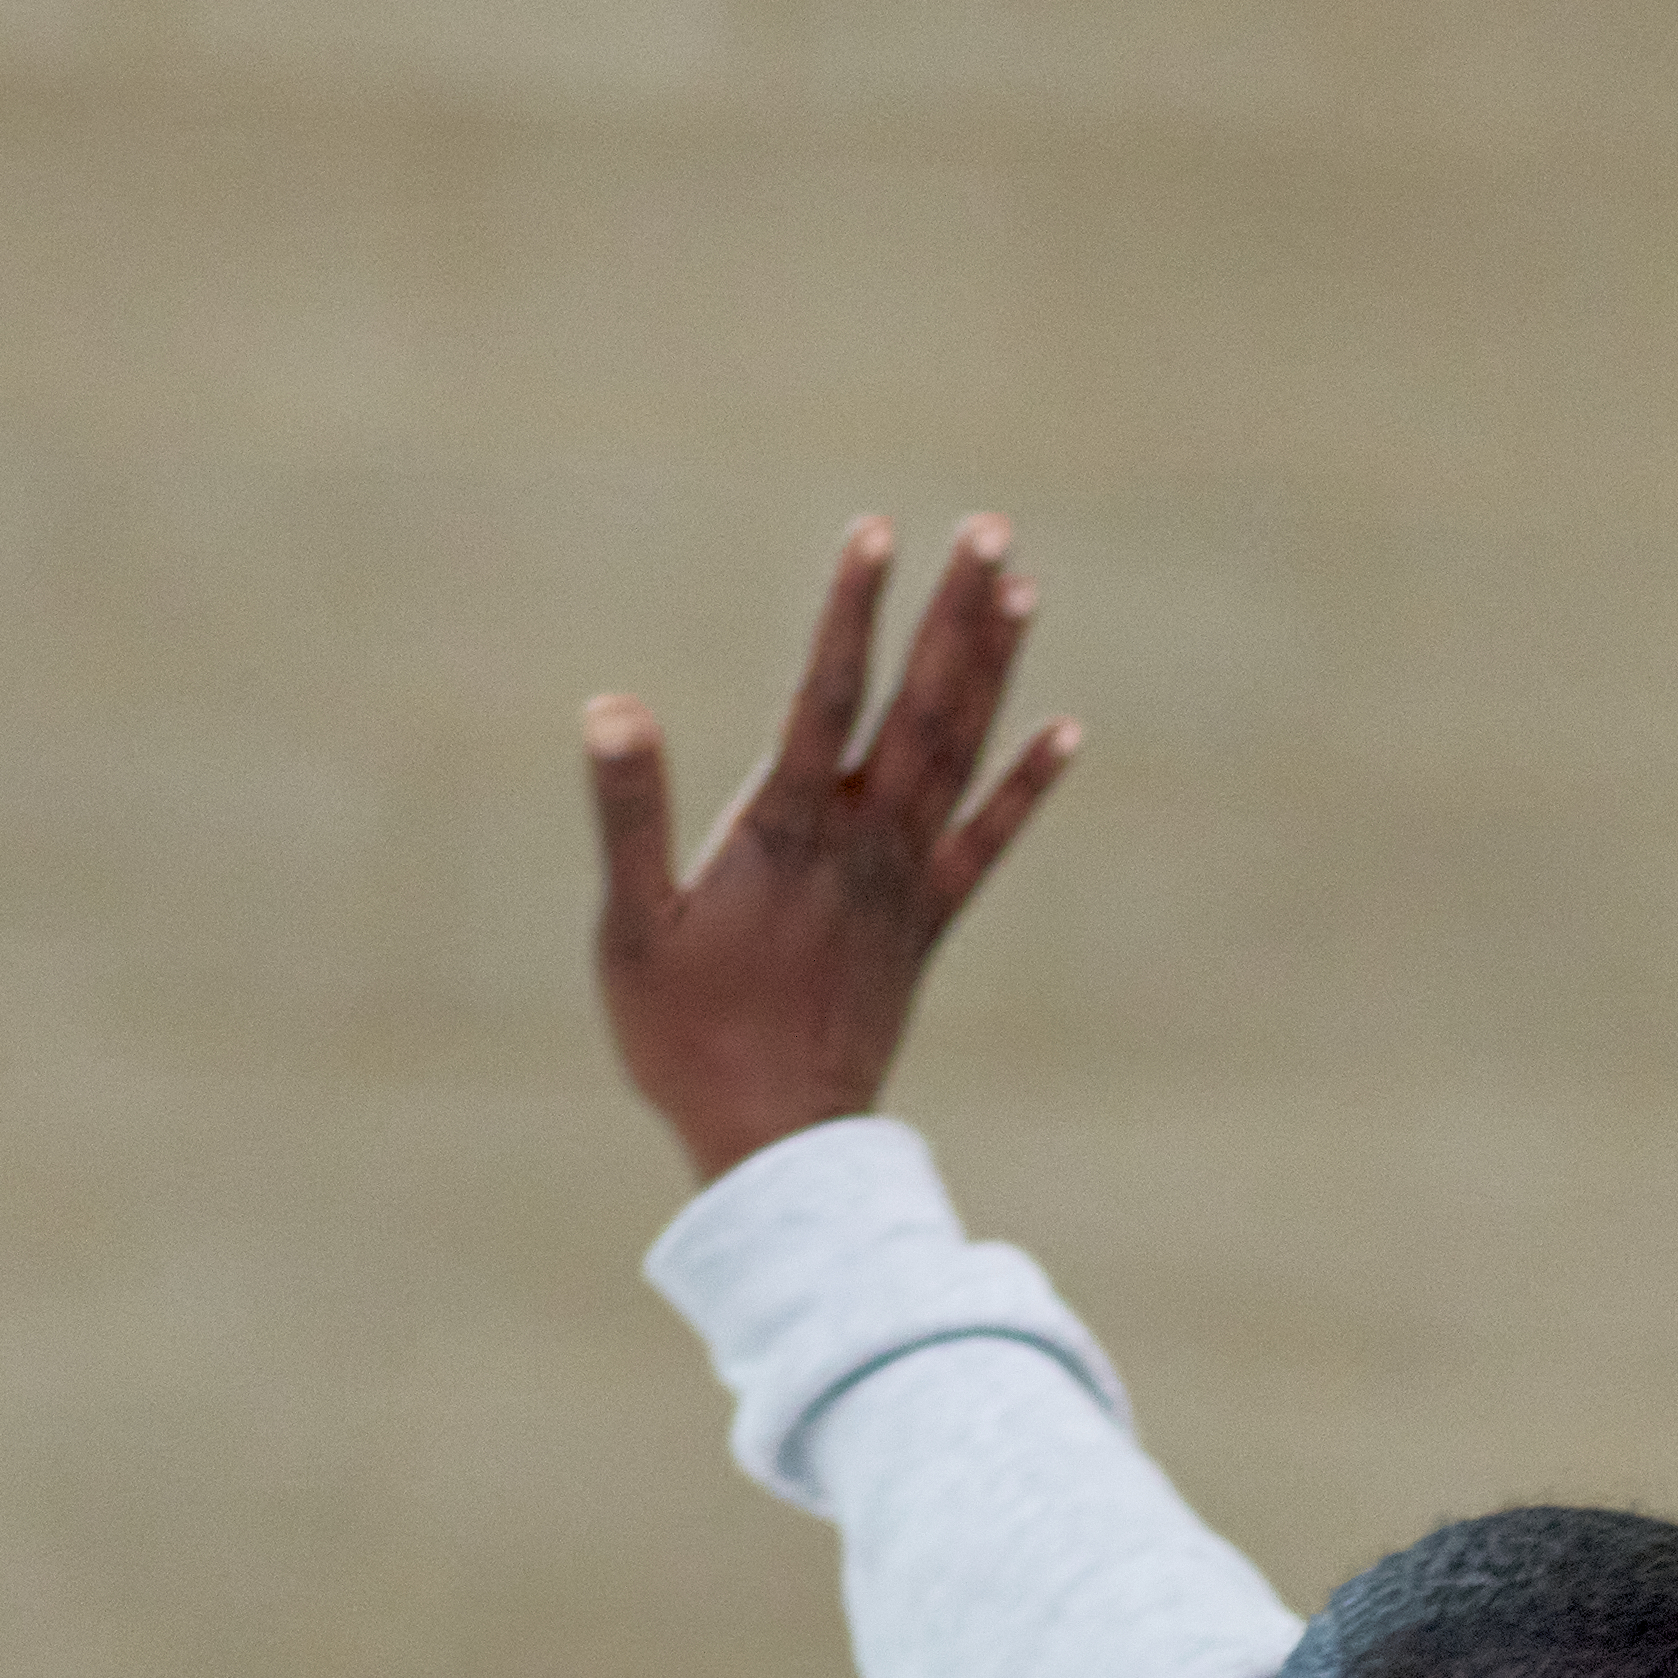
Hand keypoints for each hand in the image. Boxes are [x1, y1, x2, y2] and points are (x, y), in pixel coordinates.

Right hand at [588, 515, 1082, 1184]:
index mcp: (787, 830)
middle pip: (919, 706)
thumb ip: (630, 815)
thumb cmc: (686, 1041)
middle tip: (990, 528)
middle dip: (953, 613)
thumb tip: (611, 710)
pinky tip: (1066, 733)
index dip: (852, 611)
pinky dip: (1026, 787)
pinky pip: (988, 845)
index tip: (877, 531)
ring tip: (1020, 588)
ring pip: (960, 755)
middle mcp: (862, 843)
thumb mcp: (634, 928)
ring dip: (991, 669)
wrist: (776, 1149)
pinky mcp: (926, 926)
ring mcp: (905, 882)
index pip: (825, 696)